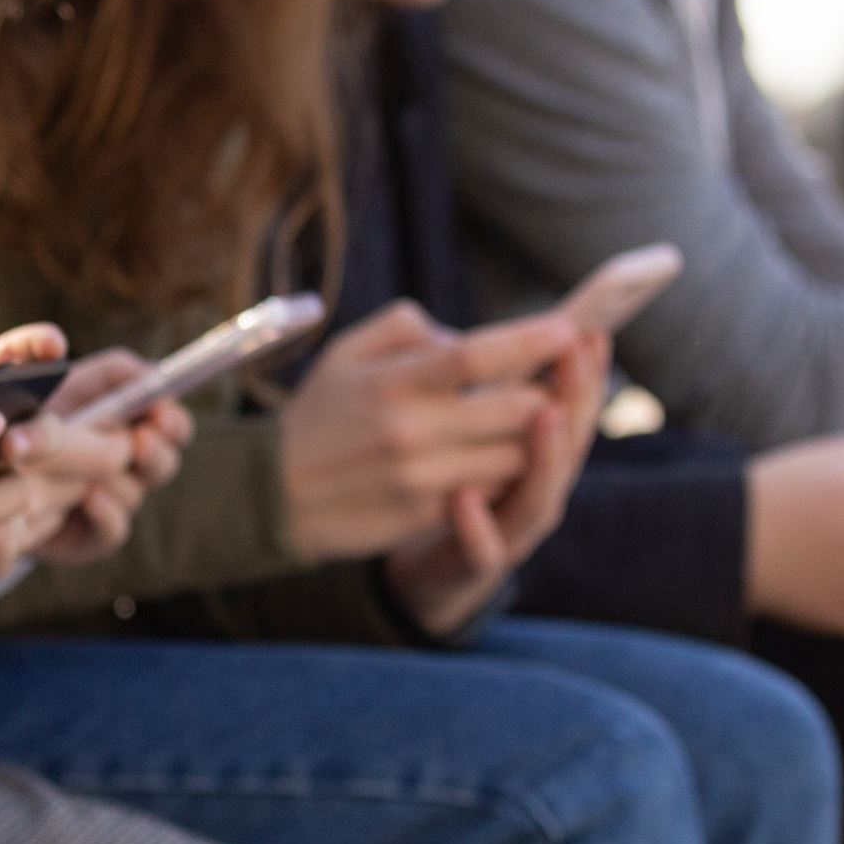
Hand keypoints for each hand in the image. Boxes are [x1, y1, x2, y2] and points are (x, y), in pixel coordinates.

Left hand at [14, 348, 182, 567]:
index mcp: (111, 414)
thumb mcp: (5, 379)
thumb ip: (29, 349)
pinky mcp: (88, 536)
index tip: (158, 406)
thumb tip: (54, 342)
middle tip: (141, 437)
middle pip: (163, 455)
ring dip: (122, 476)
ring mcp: (106, 497)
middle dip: (158, 445)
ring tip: (102, 464)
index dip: (168, 410)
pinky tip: (90, 496)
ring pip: (136, 488)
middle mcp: (116, 458)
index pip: (162, 412)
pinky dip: (107, 512)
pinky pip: (113, 529)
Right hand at [280, 303, 581, 564]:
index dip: (532, 341)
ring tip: (527, 419)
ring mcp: (422, 478)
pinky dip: (503, 470)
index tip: (569, 327)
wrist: (273, 495)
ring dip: (532, 437)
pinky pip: (491, 489)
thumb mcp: (346, 352)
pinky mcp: (426, 515)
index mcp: (393, 383)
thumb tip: (464, 337)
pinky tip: (494, 454)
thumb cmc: (319, 414)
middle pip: (516, 409)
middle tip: (559, 378)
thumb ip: (406, 328)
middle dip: (549, 391)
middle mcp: (411, 431)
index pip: (478, 355)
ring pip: (515, 456)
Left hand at [378, 329, 603, 634]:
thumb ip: (479, 394)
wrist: (423, 573)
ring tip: (545, 414)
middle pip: (567, 446)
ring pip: (541, 497)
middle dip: (576, 399)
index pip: (566, 408)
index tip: (589, 330)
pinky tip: (463, 496)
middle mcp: (533, 491)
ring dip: (546, 457)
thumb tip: (481, 337)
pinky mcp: (475, 566)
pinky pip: (483, 549)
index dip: (580, 373)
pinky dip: (476, 525)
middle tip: (577, 353)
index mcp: (532, 456)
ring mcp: (510, 532)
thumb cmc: (445, 488)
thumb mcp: (462, 435)